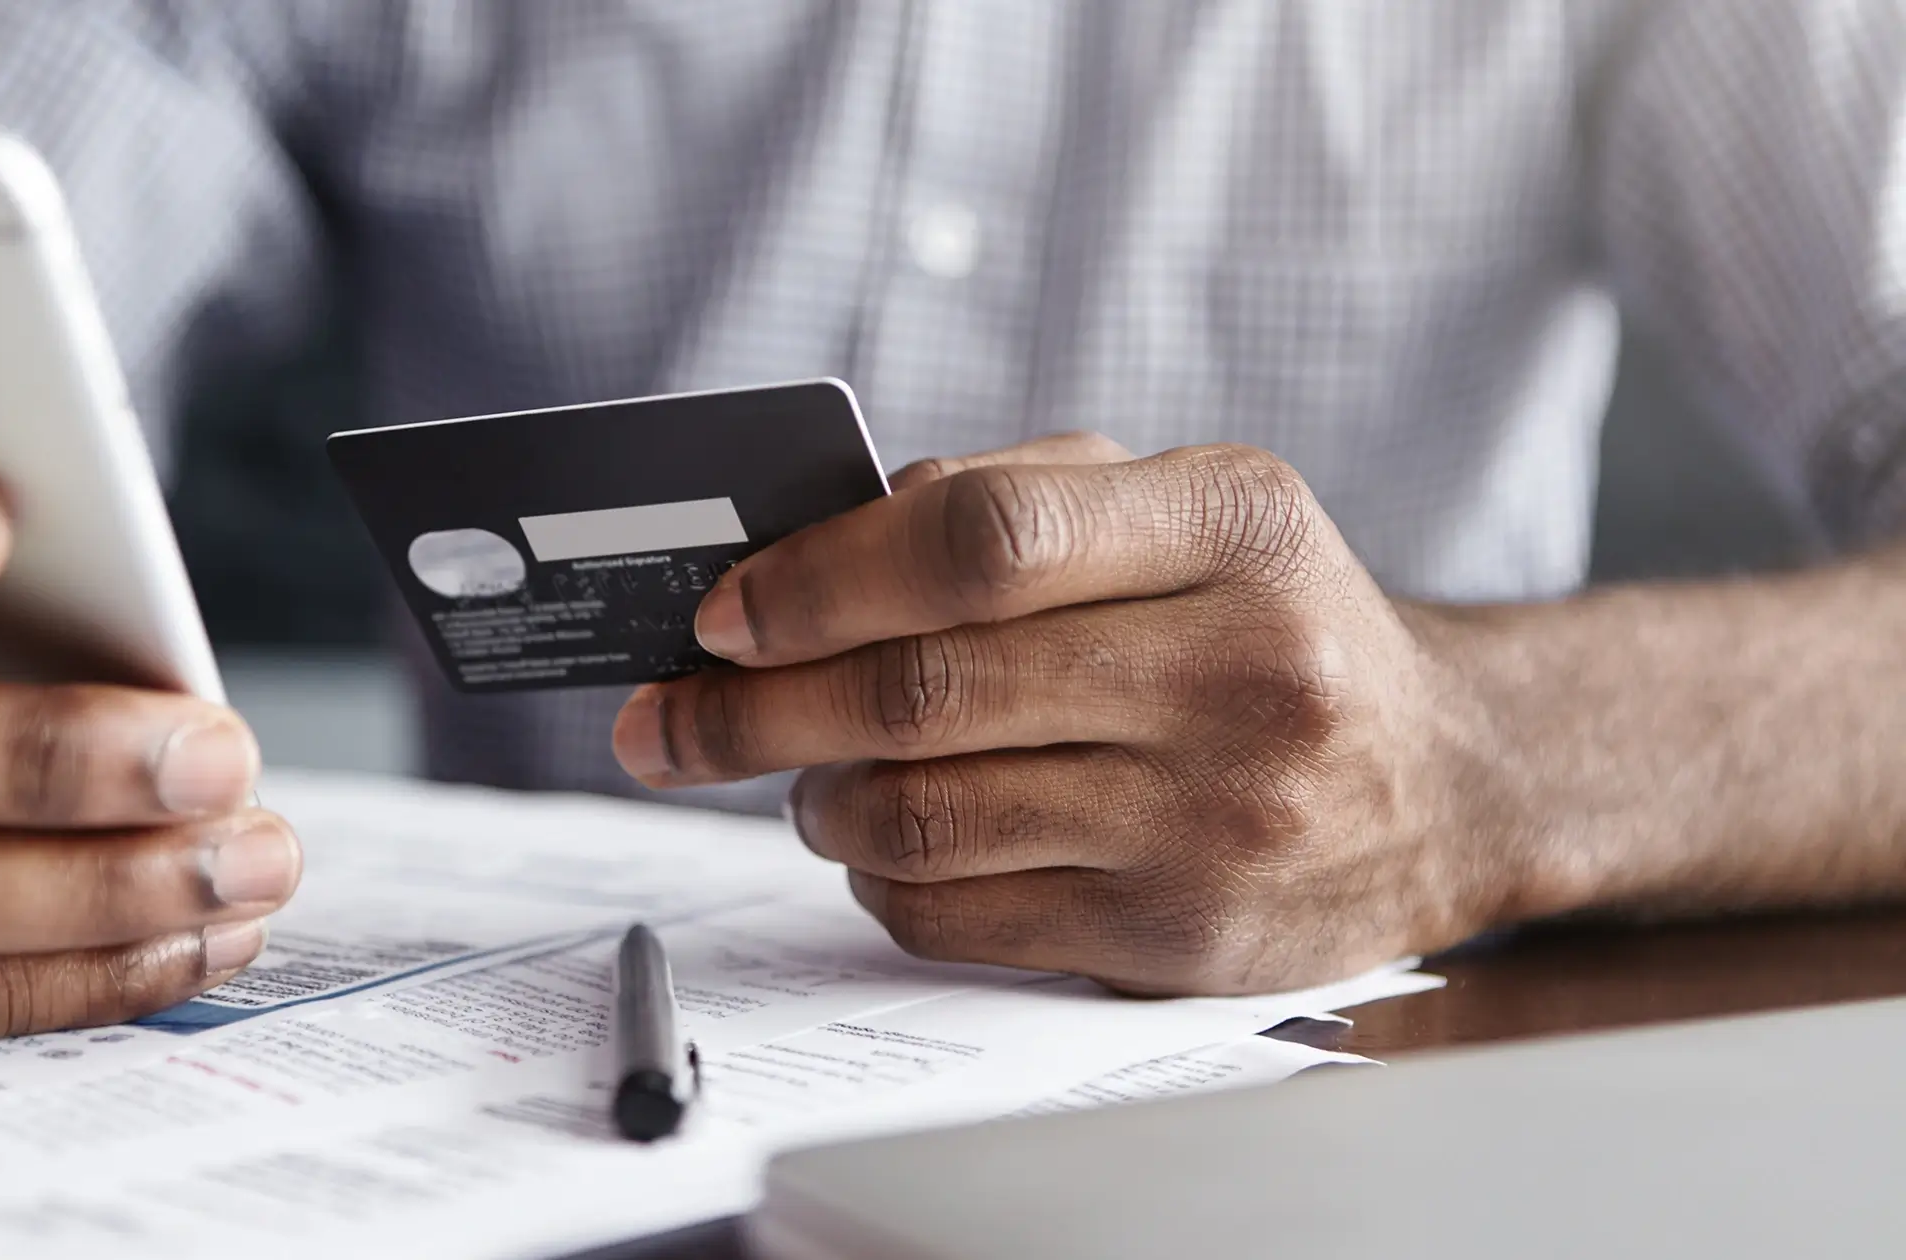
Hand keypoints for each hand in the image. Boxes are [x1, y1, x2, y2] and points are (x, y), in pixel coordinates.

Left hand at [611, 434, 1523, 994]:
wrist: (1449, 782)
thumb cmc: (1273, 620)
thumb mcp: (1189, 505)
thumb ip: (1016, 498)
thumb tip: (814, 543)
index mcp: (1234, 522)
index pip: (979, 542)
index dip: (819, 578)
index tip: (722, 614)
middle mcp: (1240, 669)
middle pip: (925, 691)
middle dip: (755, 709)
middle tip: (673, 720)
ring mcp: (1216, 818)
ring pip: (924, 816)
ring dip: (815, 797)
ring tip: (802, 773)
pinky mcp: (1183, 937)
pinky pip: (960, 917)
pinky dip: (879, 879)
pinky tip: (881, 842)